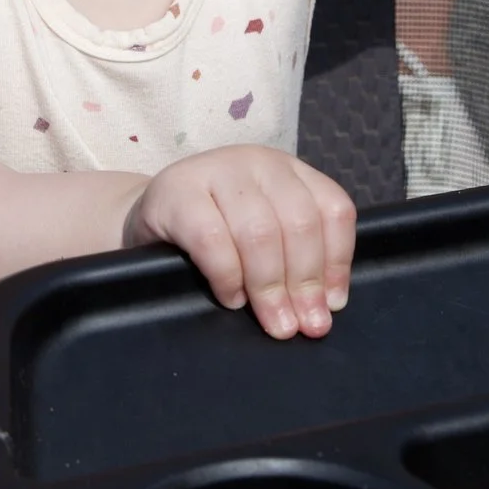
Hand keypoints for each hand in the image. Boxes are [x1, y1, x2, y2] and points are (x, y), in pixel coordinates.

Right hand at [123, 146, 355, 339]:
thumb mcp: (262, 233)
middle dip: (305, 283)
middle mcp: (258, 162)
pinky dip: (227, 277)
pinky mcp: (177, 191)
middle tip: (301, 325)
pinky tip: (231, 297)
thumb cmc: (215, 231)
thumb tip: (323, 308)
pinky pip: (212, 240)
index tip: (331, 305)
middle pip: (299, 222)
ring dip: (269, 287)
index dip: (338, 261)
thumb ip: (294, 258)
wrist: (150, 216)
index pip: (332, 208)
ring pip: (260, 232)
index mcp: (289, 171)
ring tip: (273, 321)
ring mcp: (216, 170)